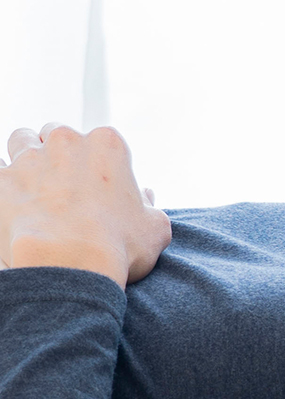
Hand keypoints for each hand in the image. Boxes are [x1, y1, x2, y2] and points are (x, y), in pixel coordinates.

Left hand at [0, 123, 171, 287]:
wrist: (69, 264)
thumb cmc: (118, 246)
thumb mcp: (154, 227)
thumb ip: (149, 206)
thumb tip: (144, 196)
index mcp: (107, 145)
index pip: (100, 139)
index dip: (100, 163)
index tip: (100, 186)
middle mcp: (66, 142)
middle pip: (56, 134)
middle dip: (59, 154)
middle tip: (65, 184)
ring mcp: (29, 158)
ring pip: (20, 140)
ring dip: (26, 157)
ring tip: (33, 185)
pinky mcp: (0, 180)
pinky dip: (4, 184)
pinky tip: (13, 202)